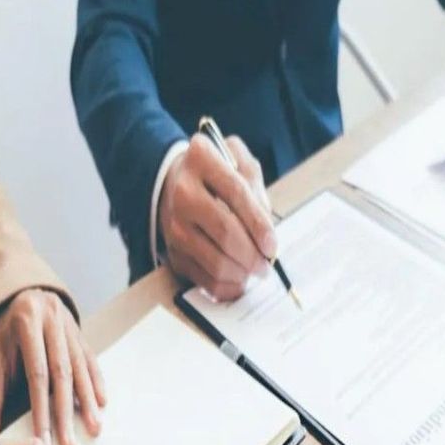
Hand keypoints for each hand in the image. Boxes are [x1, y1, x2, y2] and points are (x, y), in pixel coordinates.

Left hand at [0, 289, 106, 444]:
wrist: (22, 295)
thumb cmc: (5, 332)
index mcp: (26, 324)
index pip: (37, 373)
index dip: (41, 408)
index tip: (44, 439)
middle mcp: (52, 321)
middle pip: (62, 373)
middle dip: (67, 413)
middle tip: (71, 444)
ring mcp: (70, 325)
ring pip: (81, 367)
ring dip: (88, 400)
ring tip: (94, 427)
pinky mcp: (81, 331)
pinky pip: (91, 359)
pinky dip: (96, 381)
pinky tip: (102, 402)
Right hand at [158, 133, 275, 299]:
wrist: (176, 182)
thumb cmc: (216, 174)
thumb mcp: (240, 162)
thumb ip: (257, 187)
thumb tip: (266, 232)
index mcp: (201, 158)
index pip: (236, 193)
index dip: (259, 224)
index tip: (272, 246)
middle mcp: (182, 191)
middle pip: (225, 231)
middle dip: (253, 255)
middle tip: (267, 265)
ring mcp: (173, 223)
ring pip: (215, 260)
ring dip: (242, 273)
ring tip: (255, 271)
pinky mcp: (172, 250)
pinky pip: (203, 278)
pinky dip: (226, 286)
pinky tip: (238, 280)